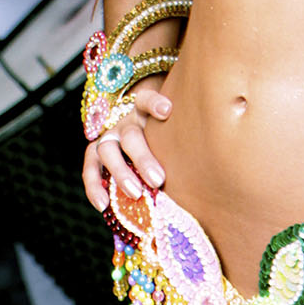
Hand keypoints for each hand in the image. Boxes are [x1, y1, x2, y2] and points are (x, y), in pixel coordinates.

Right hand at [83, 81, 171, 212]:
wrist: (142, 134)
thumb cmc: (165, 138)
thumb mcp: (171, 131)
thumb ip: (183, 141)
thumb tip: (213, 162)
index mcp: (144, 113)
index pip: (145, 99)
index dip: (154, 103)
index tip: (167, 110)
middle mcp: (125, 123)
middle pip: (130, 136)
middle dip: (143, 158)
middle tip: (158, 179)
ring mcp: (110, 137)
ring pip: (107, 149)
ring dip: (120, 172)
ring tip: (135, 193)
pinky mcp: (97, 154)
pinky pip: (90, 168)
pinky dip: (94, 186)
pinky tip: (103, 205)